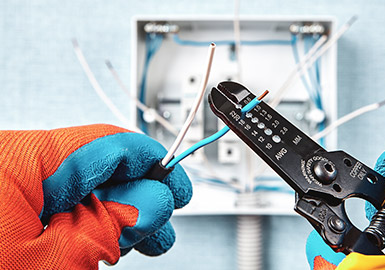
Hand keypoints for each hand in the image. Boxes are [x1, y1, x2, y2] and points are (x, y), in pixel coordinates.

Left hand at [0, 124, 191, 268]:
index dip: (154, 165)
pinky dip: (88, 225)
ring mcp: (9, 188)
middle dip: (136, 199)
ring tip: (138, 242)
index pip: (108, 144)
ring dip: (115, 217)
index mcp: (17, 159)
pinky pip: (59, 207)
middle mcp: (13, 164)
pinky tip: (106, 241)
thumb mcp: (57, 257)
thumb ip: (111, 225)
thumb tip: (154, 200)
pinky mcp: (7, 208)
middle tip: (160, 226)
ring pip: (80, 191)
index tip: (178, 189)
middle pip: (96, 169)